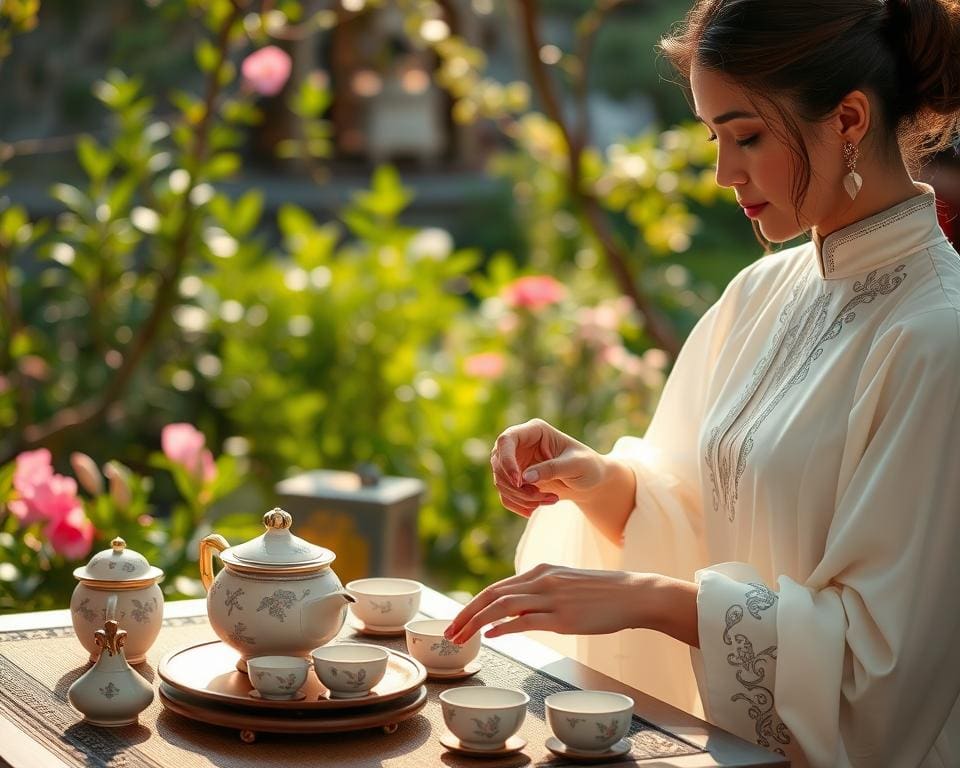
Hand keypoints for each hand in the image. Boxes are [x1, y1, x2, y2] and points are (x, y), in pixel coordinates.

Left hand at [444, 563, 646, 643]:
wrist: (633, 594)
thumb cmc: (601, 594)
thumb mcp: (565, 585)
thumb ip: (538, 594)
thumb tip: (511, 614)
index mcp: (540, 571)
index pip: (496, 587)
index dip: (472, 605)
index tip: (456, 621)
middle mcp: (542, 580)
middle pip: (492, 594)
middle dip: (466, 614)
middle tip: (448, 632)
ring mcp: (552, 597)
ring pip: (503, 605)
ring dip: (476, 622)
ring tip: (460, 638)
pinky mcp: (564, 616)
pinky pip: (527, 620)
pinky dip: (505, 627)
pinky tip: (492, 636)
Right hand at [491, 419, 609, 517]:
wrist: (590, 482)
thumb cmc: (588, 467)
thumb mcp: (576, 466)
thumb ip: (552, 469)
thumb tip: (524, 478)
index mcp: (534, 431)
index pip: (506, 440)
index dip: (507, 460)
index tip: (519, 481)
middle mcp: (520, 444)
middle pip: (499, 464)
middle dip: (517, 486)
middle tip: (540, 498)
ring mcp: (515, 461)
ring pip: (501, 482)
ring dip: (521, 498)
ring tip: (549, 501)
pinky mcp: (515, 479)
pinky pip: (505, 494)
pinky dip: (519, 505)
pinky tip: (537, 508)